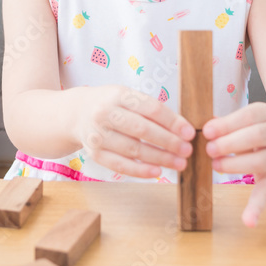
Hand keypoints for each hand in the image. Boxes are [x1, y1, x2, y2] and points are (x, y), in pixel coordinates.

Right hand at [71, 85, 195, 178]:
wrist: (75, 113)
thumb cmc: (110, 105)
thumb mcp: (126, 96)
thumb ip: (149, 109)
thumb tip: (181, 129)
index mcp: (118, 94)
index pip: (150, 108)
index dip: (172, 122)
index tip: (190, 133)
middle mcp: (105, 113)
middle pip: (142, 129)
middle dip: (169, 142)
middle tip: (187, 150)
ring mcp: (98, 134)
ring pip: (133, 149)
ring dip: (160, 158)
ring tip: (179, 163)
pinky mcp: (94, 153)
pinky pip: (120, 165)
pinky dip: (140, 170)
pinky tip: (157, 172)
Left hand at [202, 101, 265, 227]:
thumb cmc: (258, 130)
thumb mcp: (247, 119)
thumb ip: (227, 123)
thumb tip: (205, 127)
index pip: (249, 115)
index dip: (227, 123)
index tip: (207, 131)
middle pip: (258, 136)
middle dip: (231, 143)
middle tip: (209, 149)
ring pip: (262, 161)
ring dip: (237, 165)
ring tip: (216, 165)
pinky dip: (257, 208)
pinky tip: (248, 221)